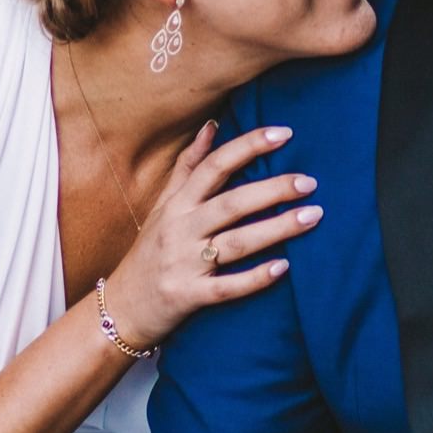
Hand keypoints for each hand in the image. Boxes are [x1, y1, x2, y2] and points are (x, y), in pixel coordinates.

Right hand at [100, 122, 320, 349]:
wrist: (120, 308)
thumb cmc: (148, 252)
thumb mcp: (162, 206)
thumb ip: (187, 167)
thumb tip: (212, 125)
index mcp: (176, 204)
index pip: (214, 166)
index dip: (248, 146)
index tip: (284, 133)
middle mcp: (180, 229)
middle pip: (232, 203)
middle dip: (273, 190)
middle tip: (310, 183)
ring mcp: (184, 264)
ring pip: (236, 243)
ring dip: (276, 229)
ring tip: (312, 217)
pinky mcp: (189, 297)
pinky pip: (227, 287)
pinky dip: (255, 278)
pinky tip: (284, 268)